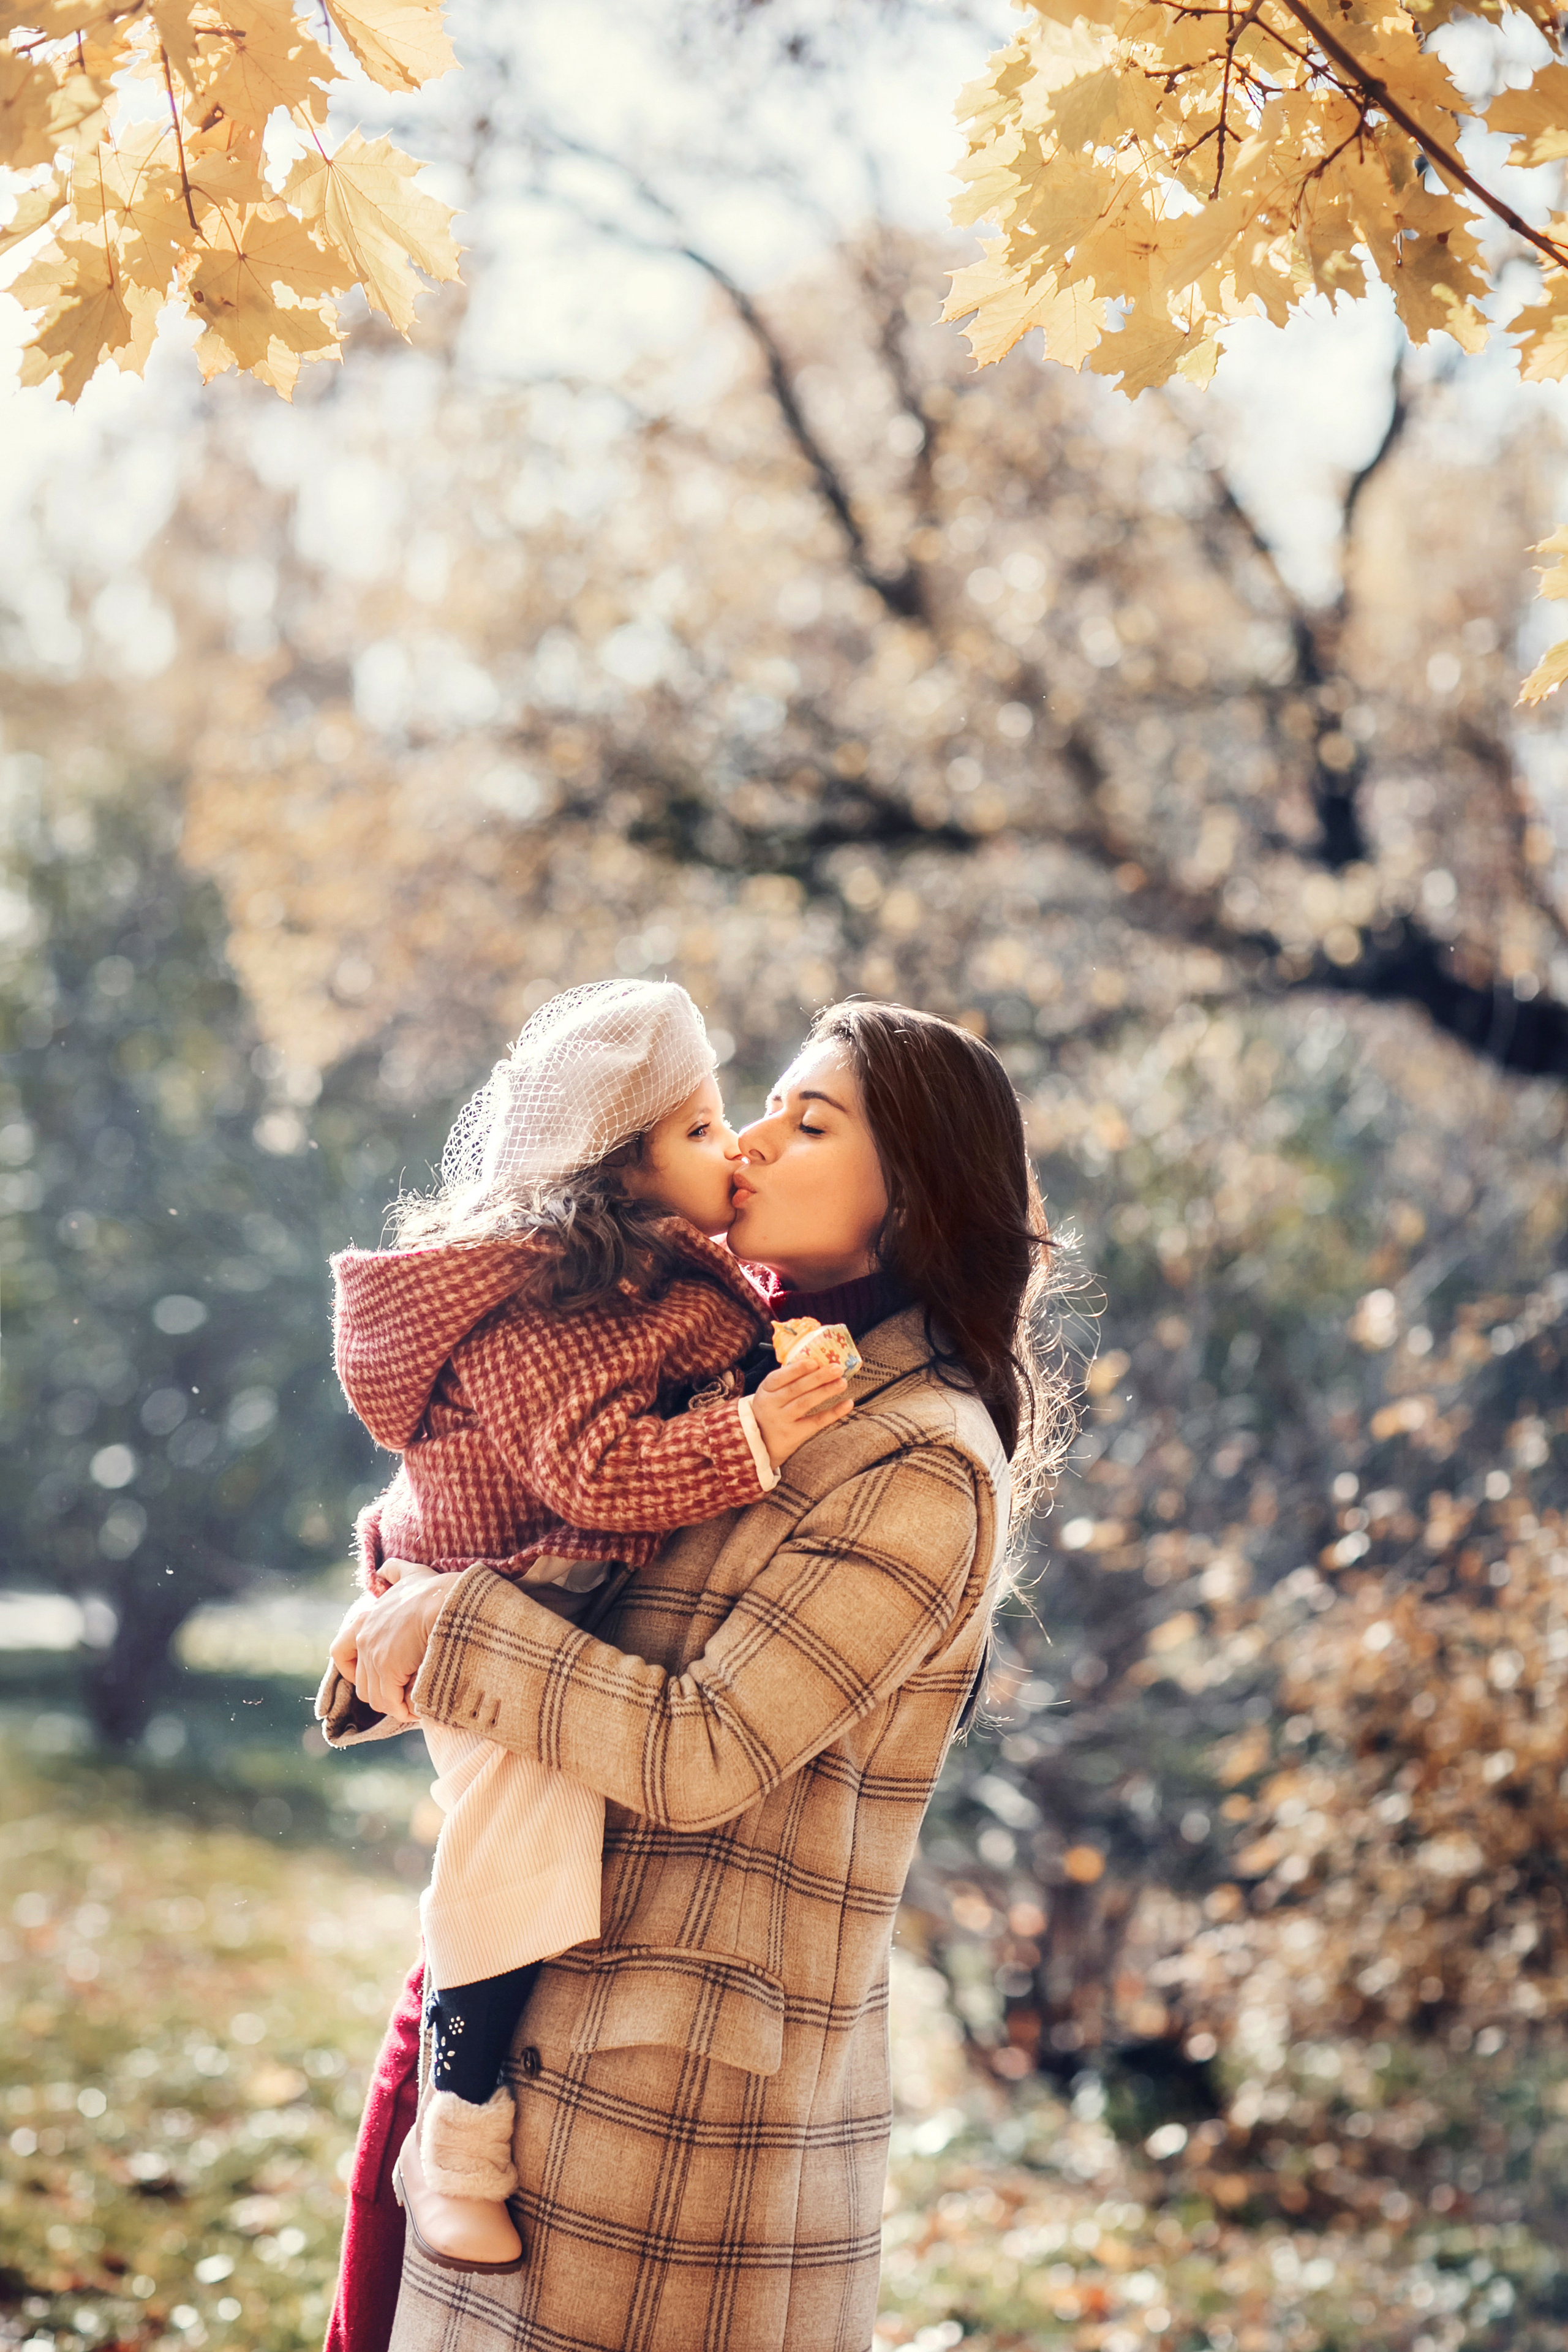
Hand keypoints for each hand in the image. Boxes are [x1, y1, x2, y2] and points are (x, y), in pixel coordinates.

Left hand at [328, 1567, 449, 1723]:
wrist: (448, 1601)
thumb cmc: (435, 1591)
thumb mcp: (411, 1574)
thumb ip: (394, 1573)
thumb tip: (383, 1570)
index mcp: (365, 1619)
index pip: (340, 1651)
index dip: (352, 1669)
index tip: (373, 1673)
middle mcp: (363, 1638)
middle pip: (361, 1682)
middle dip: (381, 1691)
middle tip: (403, 1692)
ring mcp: (374, 1655)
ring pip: (376, 1696)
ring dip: (394, 1703)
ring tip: (413, 1704)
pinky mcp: (388, 1670)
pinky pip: (392, 1703)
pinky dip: (404, 1711)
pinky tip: (418, 1711)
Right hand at [751, 1349, 852, 1467]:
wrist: (763, 1441)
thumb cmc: (773, 1409)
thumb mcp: (772, 1392)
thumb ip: (789, 1379)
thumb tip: (819, 1362)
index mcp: (766, 1390)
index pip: (779, 1377)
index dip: (797, 1369)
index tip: (815, 1362)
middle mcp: (771, 1406)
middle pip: (796, 1389)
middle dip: (818, 1377)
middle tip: (837, 1368)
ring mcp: (782, 1421)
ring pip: (805, 1403)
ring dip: (826, 1391)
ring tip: (842, 1382)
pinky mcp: (794, 1435)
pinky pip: (816, 1422)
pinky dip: (833, 1413)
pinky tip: (847, 1403)